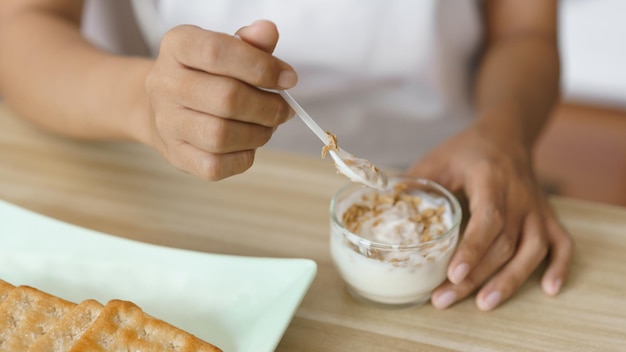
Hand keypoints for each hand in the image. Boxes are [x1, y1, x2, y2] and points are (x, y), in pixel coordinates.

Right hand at [143, 20, 296, 179]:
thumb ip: (251, 42)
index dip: (261, 67)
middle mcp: (164, 83)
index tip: (289, 79)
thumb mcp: (227, 49)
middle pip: (226, 99)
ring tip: (268, 126)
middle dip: (268, 107)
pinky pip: (215, 165)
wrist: (164, 106)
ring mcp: (166, 122)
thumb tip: (268, 32)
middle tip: (284, 110)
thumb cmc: (207, 75)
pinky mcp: (175, 155)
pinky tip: (249, 145)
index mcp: (177, 46)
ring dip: (258, 134)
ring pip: (220, 136)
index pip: (218, 52)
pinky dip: (243, 158)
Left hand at [409, 122, 573, 310]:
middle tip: (445, 299)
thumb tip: (385, 207)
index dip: (472, 249)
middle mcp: (519, 194)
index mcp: (491, 178)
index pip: (488, 218)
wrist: (506, 133)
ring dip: (511, 280)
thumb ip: (415, 183)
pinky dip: (560, 266)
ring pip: (533, 249)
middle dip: (476, 276)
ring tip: (485, 305)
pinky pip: (562, 242)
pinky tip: (550, 289)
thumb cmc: (467, 149)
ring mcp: (536, 206)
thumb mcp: (437, 158)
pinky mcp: (546, 214)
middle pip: (504, 243)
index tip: (453, 275)